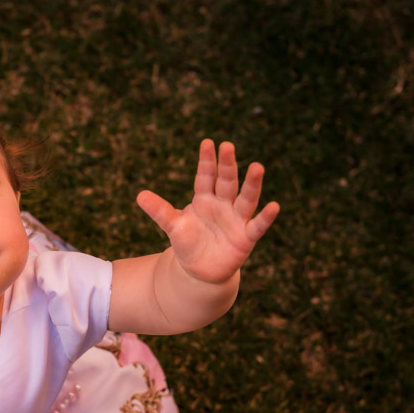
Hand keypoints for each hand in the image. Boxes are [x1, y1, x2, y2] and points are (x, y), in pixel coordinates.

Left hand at [136, 139, 279, 284]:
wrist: (200, 270)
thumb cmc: (188, 242)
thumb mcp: (173, 226)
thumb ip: (160, 211)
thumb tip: (139, 195)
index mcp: (205, 198)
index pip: (206, 176)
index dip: (207, 161)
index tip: (207, 142)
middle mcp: (223, 204)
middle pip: (226, 182)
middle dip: (227, 165)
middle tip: (228, 146)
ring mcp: (236, 219)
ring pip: (245, 199)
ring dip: (252, 184)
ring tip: (257, 166)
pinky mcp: (246, 238)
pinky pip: (257, 226)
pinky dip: (265, 217)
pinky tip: (274, 206)